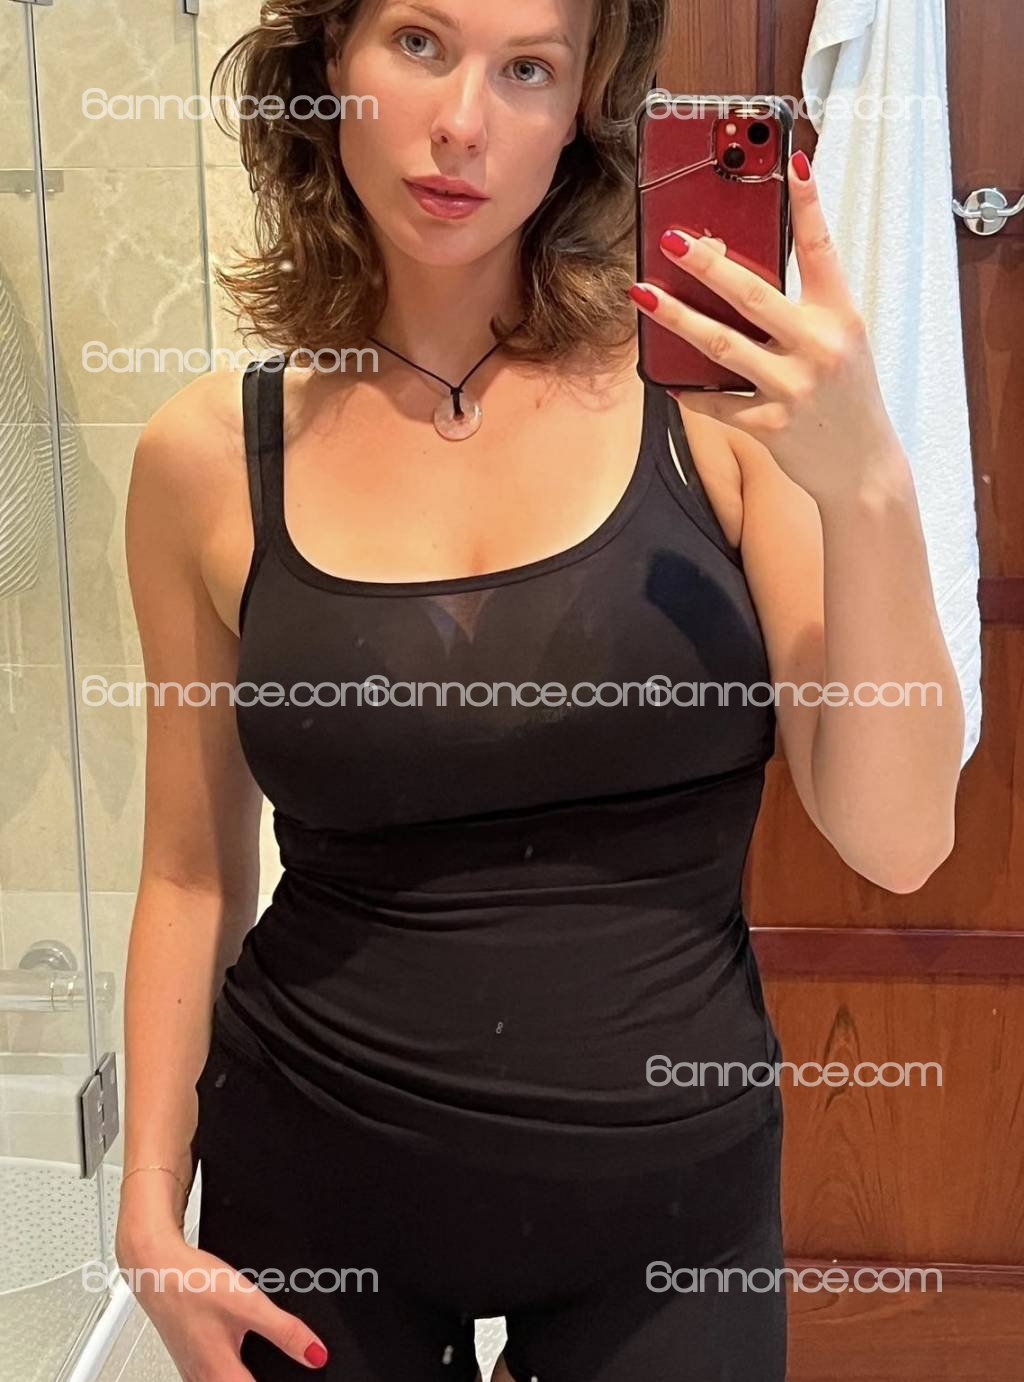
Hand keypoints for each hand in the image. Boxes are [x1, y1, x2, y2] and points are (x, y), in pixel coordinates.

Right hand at [117, 1227, 328, 1379]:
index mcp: (220, 1375)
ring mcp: (193, 1370)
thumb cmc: (191, 1284)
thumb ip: (285, 1331)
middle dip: (263, 1377)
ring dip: (244, 1375)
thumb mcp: (250, 1304)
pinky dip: (232, 1370)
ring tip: (263, 1363)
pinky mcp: (189, 1357)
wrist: (154, 1266)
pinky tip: (239, 1354)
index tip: (299, 1375)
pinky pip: (213, 1376)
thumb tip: (316, 1354)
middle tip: (286, 1366)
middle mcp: (203, 1379)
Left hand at [629, 151, 904, 505]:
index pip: (824, 250)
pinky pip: (718, 401)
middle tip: (673, 240)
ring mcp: (793, 388)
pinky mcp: (771, 425)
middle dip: (709, 266)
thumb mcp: (841, 344)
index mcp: (840, 317)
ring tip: (644, 295)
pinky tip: (669, 380)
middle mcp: (819, 347)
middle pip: (753, 296)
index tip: (792, 162)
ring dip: (677, 319)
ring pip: (722, 345)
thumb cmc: (847, 398)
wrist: (864, 468)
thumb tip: (740, 281)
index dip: (809, 204)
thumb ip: (803, 312)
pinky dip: (692, 391)